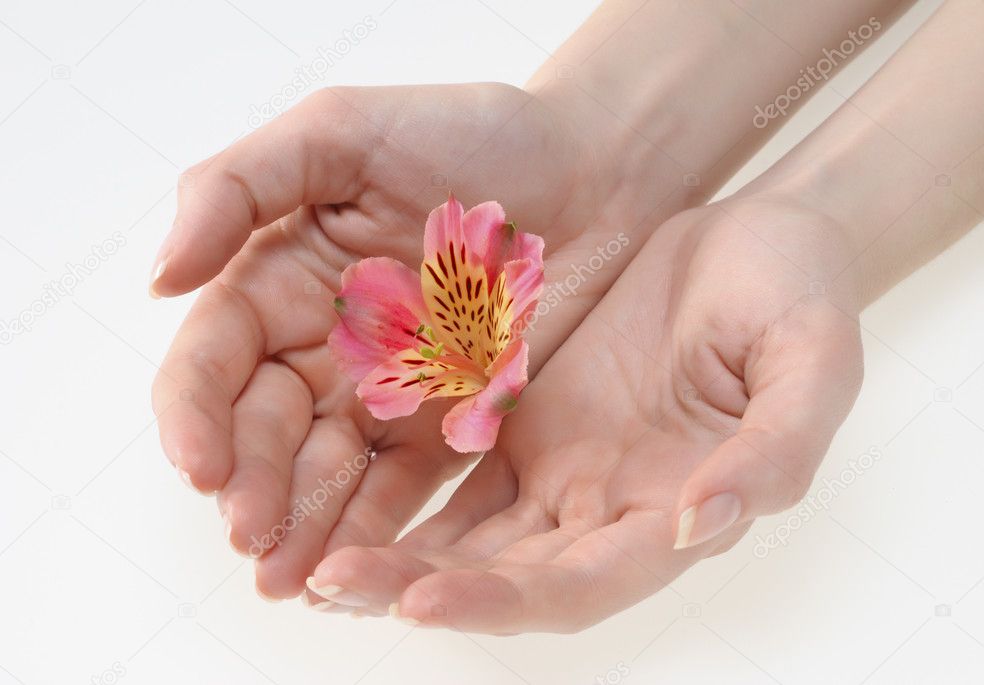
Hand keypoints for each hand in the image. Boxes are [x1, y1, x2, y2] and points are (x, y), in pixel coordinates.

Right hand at [150, 82, 683, 598]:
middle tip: (249, 533)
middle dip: (251, 484)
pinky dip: (380, 525)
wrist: (594, 169)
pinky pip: (404, 483)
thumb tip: (158, 279)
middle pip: (264, 428)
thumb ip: (238, 187)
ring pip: (325, 470)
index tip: (199, 461)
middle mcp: (323, 346)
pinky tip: (361, 565)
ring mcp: (385, 391)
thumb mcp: (343, 131)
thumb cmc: (471, 133)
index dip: (194, 413)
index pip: (215, 358)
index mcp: (282, 279)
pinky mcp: (448, 422)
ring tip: (289, 579)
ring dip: (302, 525)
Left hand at [305, 194, 864, 631]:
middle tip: (332, 583)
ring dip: (393, 554)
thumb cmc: (796, 294)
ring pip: (464, 536)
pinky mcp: (523, 421)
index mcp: (673, 514)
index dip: (505, 600)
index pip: (582, 584)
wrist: (755, 237)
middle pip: (505, 577)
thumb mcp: (813, 363)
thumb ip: (774, 452)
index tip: (423, 599)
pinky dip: (397, 492)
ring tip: (311, 561)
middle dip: (420, 589)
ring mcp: (561, 470)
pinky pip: (451, 470)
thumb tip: (699, 525)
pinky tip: (337, 493)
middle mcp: (607, 510)